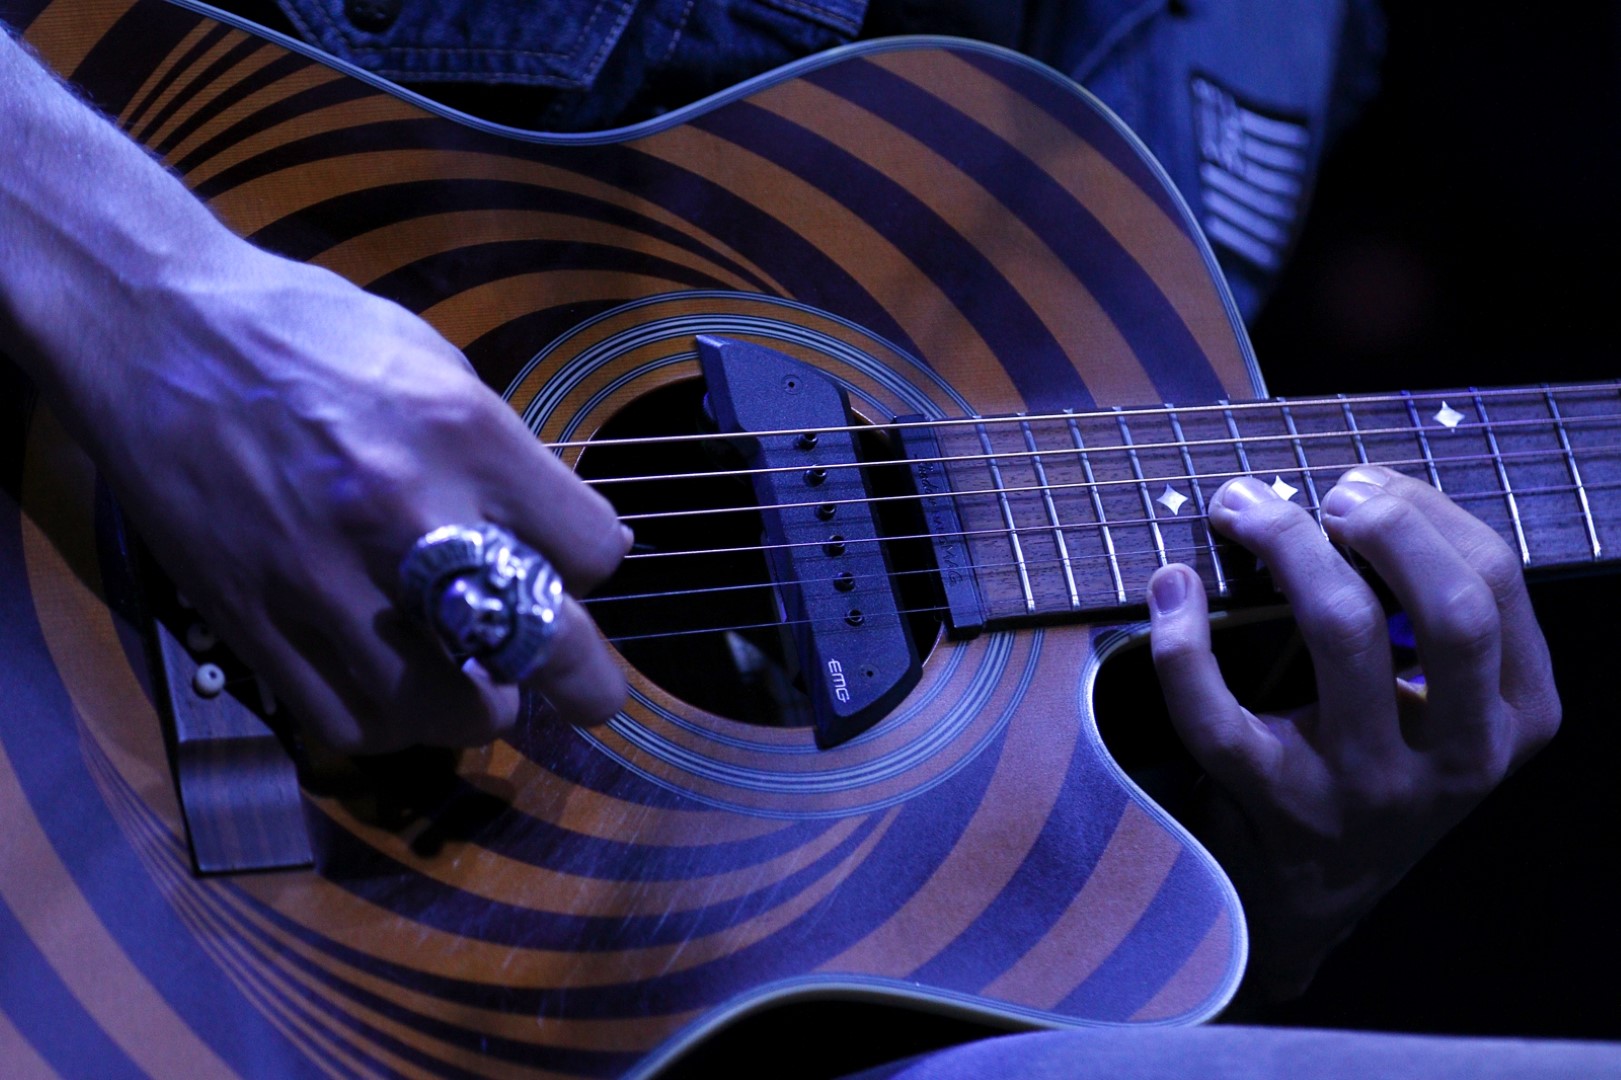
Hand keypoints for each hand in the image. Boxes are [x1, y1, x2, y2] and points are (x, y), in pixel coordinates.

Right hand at [3, 32, 627, 753]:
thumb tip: (549, 530)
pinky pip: (353, 725)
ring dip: (477, 706)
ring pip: (453, 709)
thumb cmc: (303, 331)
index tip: (573, 568)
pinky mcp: (258, 624)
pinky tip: (394, 691)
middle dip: (583, 681)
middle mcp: (408, 514)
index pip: (590, 552)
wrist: (154, 330)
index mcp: (466, 435)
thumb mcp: (431, 359)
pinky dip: (390, 724)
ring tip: (470, 682)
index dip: (591, 568)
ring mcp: (330, 580)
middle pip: (543, 646)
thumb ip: (498, 454)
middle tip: (586, 691)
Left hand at [1147, 466, 1559, 999]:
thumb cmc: (1369, 765)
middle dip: (1384, 524)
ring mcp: (1366, 788)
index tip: (1366, 482)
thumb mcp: (1440, 709)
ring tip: (1244, 508)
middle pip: (1447, 608)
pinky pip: (1218, 715)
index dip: (1429, 513)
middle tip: (1321, 495)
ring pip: (1343, 637)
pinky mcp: (1274, 805)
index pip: (1498, 587)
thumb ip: (1428, 618)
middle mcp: (1457, 759)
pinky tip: (1170, 586)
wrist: (1302, 895)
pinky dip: (1181, 640)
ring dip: (1288, 547)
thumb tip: (1360, 494)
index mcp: (1515, 719)